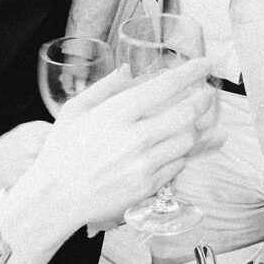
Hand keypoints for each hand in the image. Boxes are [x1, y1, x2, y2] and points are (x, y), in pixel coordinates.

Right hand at [0, 57, 217, 238]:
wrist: (56, 198)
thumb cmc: (61, 152)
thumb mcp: (75, 110)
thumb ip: (105, 87)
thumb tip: (128, 70)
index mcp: (117, 113)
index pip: (167, 85)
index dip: (192, 72)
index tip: (205, 64)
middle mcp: (136, 137)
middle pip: (188, 113)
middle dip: (203, 99)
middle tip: (207, 93)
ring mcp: (145, 163)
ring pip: (188, 139)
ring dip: (194, 127)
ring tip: (192, 120)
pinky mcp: (149, 185)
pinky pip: (178, 164)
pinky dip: (180, 153)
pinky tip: (173, 147)